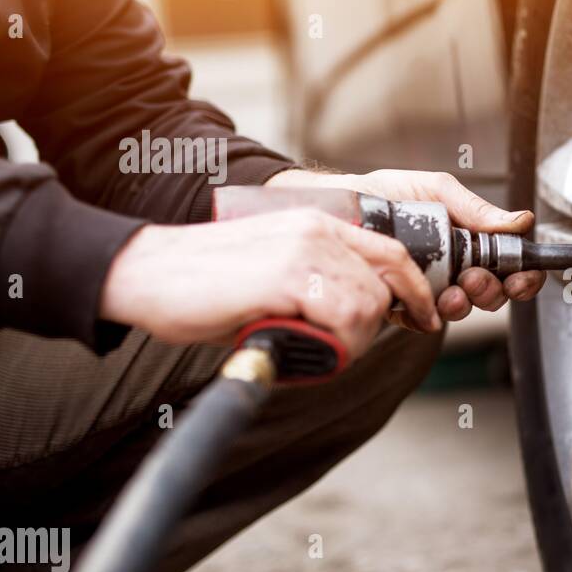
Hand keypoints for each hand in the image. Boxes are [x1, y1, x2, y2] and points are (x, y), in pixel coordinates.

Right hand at [100, 209, 441, 362]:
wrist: (146, 273)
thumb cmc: (204, 285)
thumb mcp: (275, 275)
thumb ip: (319, 285)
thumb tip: (357, 319)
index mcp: (318, 224)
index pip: (393, 253)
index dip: (416, 291)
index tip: (425, 320)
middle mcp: (318, 229)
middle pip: (385, 287)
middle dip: (374, 328)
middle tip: (340, 348)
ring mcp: (304, 249)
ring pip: (366, 306)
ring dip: (348, 340)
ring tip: (307, 346)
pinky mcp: (287, 275)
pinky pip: (341, 317)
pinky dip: (330, 344)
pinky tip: (295, 345)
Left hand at [267, 168, 546, 326]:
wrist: (336, 207)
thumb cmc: (383, 196)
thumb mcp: (434, 190)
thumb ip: (475, 208)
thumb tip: (519, 221)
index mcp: (469, 241)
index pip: (509, 264)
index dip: (523, 275)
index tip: (520, 275)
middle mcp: (455, 268)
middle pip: (494, 294)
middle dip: (491, 290)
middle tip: (475, 277)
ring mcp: (430, 289)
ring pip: (463, 311)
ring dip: (464, 304)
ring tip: (451, 289)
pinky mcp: (403, 306)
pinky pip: (424, 321)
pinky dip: (427, 315)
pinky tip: (422, 302)